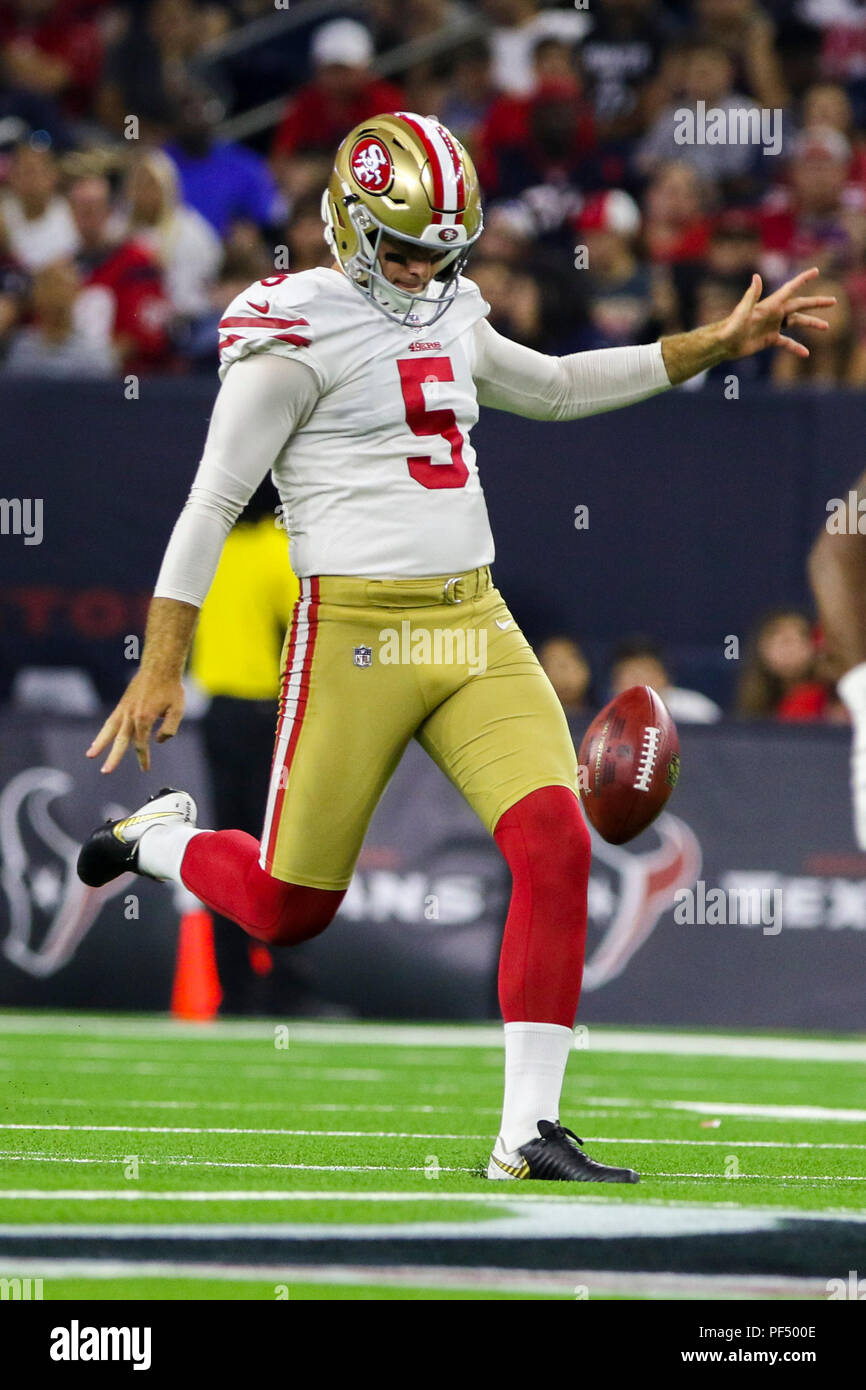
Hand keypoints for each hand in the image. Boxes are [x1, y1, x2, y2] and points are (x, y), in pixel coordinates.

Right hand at [86, 670, 185, 773]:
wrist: (159, 667)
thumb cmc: (171, 688)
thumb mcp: (178, 710)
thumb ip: (169, 729)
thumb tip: (157, 741)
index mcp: (144, 718)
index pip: (141, 744)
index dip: (143, 758)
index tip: (145, 769)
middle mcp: (131, 715)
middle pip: (120, 741)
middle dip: (113, 758)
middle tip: (105, 772)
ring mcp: (124, 709)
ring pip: (109, 730)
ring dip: (99, 743)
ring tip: (90, 755)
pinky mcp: (122, 704)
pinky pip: (110, 721)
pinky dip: (103, 731)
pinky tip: (99, 740)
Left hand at [720, 267, 835, 361]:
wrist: (723, 344)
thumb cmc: (731, 326)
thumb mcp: (743, 311)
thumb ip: (752, 295)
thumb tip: (756, 277)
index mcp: (771, 304)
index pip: (790, 288)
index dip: (803, 279)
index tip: (816, 271)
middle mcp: (774, 313)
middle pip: (800, 305)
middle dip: (816, 302)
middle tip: (833, 301)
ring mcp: (773, 326)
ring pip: (797, 323)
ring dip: (812, 323)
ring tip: (827, 326)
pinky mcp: (769, 339)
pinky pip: (787, 343)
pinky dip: (796, 347)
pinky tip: (806, 353)